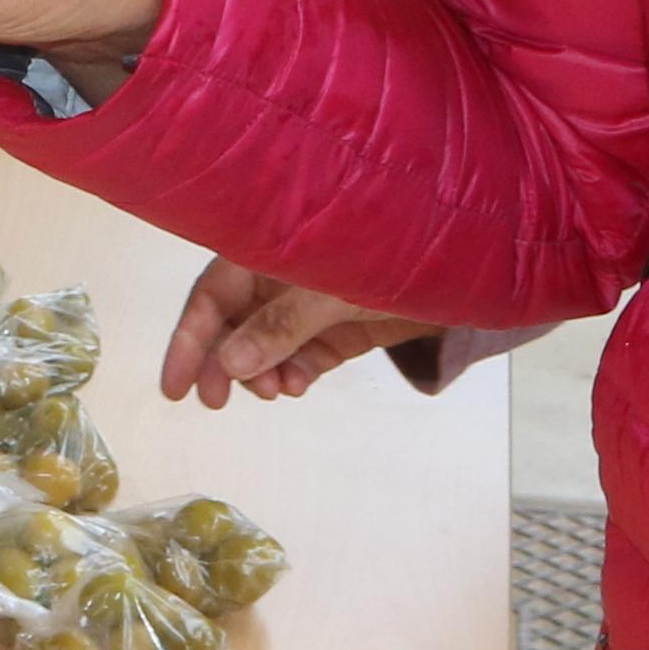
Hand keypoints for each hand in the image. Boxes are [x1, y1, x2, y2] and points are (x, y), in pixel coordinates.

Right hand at [165, 257, 423, 404]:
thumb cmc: (399, 249)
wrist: (473, 260)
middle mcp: (283, 273)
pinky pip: (304, 355)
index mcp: (270, 247)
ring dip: (263, 372)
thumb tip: (231, 366)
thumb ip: (282, 325)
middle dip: (223, 363)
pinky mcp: (343, 327)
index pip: (212, 294)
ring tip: (278, 391)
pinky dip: (296, 372)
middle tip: (216, 402)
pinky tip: (300, 385)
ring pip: (267, 345)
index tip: (175, 387)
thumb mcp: (334, 289)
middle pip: (234, 323)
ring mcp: (313, 302)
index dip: (189, 339)